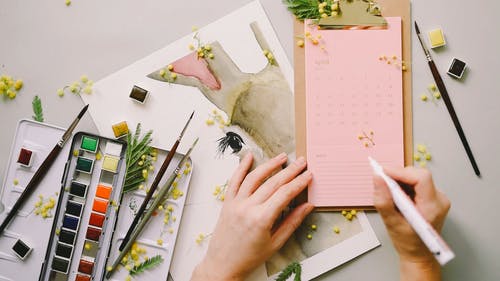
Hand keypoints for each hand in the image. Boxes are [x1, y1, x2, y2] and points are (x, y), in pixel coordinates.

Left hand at [191, 153, 313, 280]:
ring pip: (254, 178)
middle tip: (301, 162)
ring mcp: (236, 203)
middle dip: (290, 171)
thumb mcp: (275, 243)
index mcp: (261, 219)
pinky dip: (241, 167)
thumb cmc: (249, 257)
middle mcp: (248, 208)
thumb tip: (307, 206)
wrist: (223, 264)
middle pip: (273, 183)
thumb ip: (292, 222)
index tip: (308, 175)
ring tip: (282, 157)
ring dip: (270, 165)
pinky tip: (249, 156)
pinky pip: (234, 181)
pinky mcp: (227, 202)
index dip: (299, 182)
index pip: (285, 194)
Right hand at [373, 166, 449, 280]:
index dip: (400, 172)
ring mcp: (437, 198)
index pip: (421, 178)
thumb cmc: (409, 243)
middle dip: (398, 176)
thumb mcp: (392, 223)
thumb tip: (377, 179)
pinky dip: (403, 186)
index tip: (383, 172)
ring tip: (389, 193)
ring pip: (416, 177)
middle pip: (418, 175)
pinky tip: (396, 196)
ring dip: (399, 181)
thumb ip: (383, 200)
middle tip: (382, 182)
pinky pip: (416, 183)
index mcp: (432, 207)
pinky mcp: (431, 197)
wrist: (419, 255)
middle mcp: (439, 200)